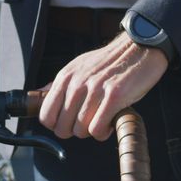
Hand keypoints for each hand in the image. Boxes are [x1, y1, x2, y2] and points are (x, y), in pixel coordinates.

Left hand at [38, 33, 168, 140]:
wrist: (138, 48)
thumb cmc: (110, 61)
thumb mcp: (79, 66)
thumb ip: (61, 83)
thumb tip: (41, 93)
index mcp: (66, 77)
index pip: (46, 115)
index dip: (56, 125)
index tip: (68, 123)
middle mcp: (77, 83)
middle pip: (63, 128)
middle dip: (75, 131)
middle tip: (87, 123)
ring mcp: (95, 89)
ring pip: (81, 131)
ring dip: (91, 131)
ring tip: (101, 120)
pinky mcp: (114, 96)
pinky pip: (98, 129)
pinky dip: (103, 132)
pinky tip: (109, 123)